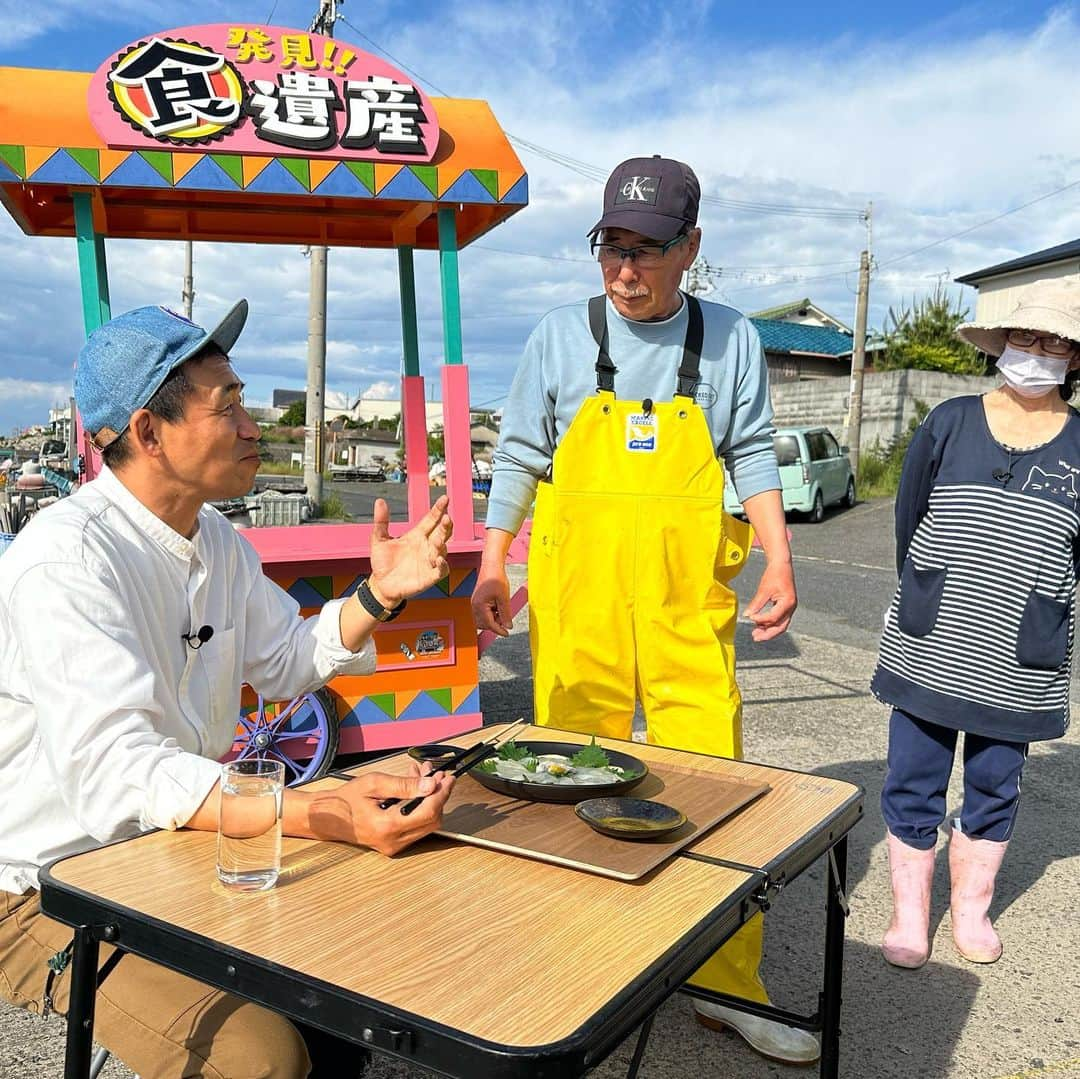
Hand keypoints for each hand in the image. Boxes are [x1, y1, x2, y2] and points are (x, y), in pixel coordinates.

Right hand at [307, 761, 454, 855]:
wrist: (328, 818)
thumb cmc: (346, 800)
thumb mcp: (374, 783)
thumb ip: (404, 784)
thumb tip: (429, 785)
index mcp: (387, 826)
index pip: (428, 812)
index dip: (442, 794)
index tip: (447, 778)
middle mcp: (393, 841)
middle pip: (432, 820)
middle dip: (438, 795)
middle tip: (437, 774)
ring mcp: (394, 846)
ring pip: (427, 824)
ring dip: (430, 799)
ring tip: (423, 777)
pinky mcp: (394, 845)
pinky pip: (417, 827)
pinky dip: (421, 807)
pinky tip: (415, 790)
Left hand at [368, 496, 451, 606]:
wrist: (381, 584)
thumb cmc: (382, 562)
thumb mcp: (378, 539)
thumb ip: (381, 521)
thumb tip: (380, 501)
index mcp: (417, 535)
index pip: (431, 519)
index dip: (438, 509)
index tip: (445, 498)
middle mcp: (426, 546)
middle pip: (441, 532)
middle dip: (445, 525)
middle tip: (447, 518)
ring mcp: (430, 561)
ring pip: (442, 549)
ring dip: (442, 543)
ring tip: (439, 539)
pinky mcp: (430, 576)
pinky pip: (441, 570)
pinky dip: (442, 565)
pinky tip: (439, 560)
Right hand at [471, 566, 512, 634]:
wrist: (491, 565)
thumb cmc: (496, 578)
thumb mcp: (504, 598)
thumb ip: (505, 614)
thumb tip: (508, 626)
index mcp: (479, 606)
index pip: (489, 624)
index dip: (499, 630)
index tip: (507, 633)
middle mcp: (474, 605)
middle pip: (484, 624)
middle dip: (495, 625)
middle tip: (506, 620)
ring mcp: (475, 603)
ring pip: (483, 619)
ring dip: (493, 619)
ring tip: (502, 610)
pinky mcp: (477, 600)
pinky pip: (482, 613)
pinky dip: (490, 613)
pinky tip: (498, 606)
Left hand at [742, 559, 796, 641]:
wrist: (782, 565)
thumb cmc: (774, 574)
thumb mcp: (764, 589)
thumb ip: (756, 604)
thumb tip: (747, 615)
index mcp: (787, 602)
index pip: (773, 617)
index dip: (761, 620)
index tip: (750, 618)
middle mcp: (791, 607)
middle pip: (780, 627)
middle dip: (767, 634)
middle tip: (755, 637)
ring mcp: (790, 607)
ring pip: (780, 625)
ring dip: (768, 630)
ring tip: (755, 632)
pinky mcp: (786, 606)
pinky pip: (779, 619)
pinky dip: (770, 623)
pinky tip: (759, 624)